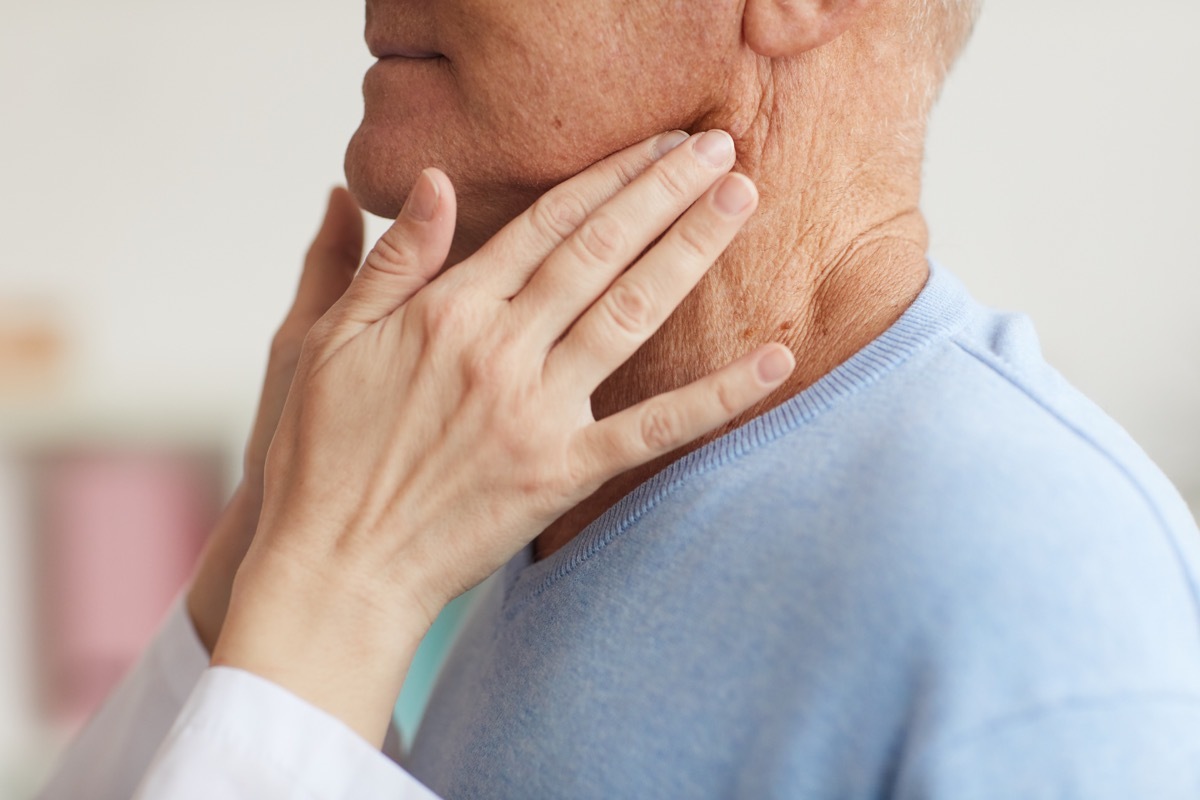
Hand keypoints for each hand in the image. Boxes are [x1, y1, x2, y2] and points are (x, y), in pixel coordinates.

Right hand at [212, 130, 795, 743]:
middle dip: (664, 192)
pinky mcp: (561, 473)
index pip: (546, 223)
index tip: (656, 145)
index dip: (608, 176)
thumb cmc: (318, 454)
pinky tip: (775, 361)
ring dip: (690, 251)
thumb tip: (434, 181)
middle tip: (720, 149)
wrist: (335, 567)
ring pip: (630, 312)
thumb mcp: (323, 341)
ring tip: (740, 202)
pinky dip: (718, 396)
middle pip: (599, 251)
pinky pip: (654, 429)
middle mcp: (499, 349)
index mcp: (446, 310)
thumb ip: (388, 260)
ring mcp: (536, 411)